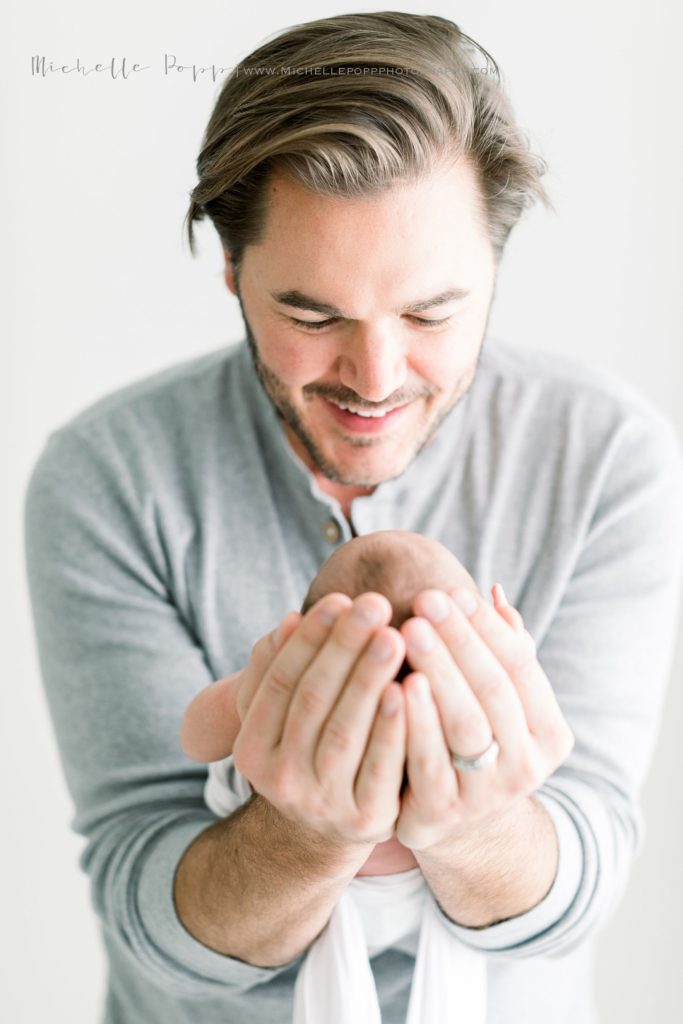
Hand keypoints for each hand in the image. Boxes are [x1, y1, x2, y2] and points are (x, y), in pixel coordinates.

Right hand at [232, 592, 408, 848]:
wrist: (328, 832)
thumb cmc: (310, 750)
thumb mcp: (284, 718)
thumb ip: (283, 669)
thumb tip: (291, 620)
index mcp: (252, 750)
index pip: (280, 681)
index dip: (310, 638)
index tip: (340, 597)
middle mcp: (279, 780)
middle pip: (312, 701)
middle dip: (344, 647)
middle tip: (375, 603)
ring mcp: (322, 804)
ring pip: (344, 731)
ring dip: (368, 679)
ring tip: (393, 635)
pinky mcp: (366, 820)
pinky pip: (381, 767)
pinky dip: (393, 726)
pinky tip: (408, 687)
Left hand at [393, 584, 574, 851]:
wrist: (452, 819)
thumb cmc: (473, 738)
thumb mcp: (495, 700)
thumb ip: (500, 650)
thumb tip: (494, 592)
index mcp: (550, 735)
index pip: (522, 668)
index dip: (488, 628)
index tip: (455, 591)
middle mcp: (527, 768)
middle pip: (494, 692)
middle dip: (458, 641)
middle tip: (425, 599)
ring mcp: (486, 796)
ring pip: (465, 724)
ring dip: (438, 672)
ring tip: (409, 631)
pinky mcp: (442, 813)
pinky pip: (427, 761)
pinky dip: (412, 721)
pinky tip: (393, 684)